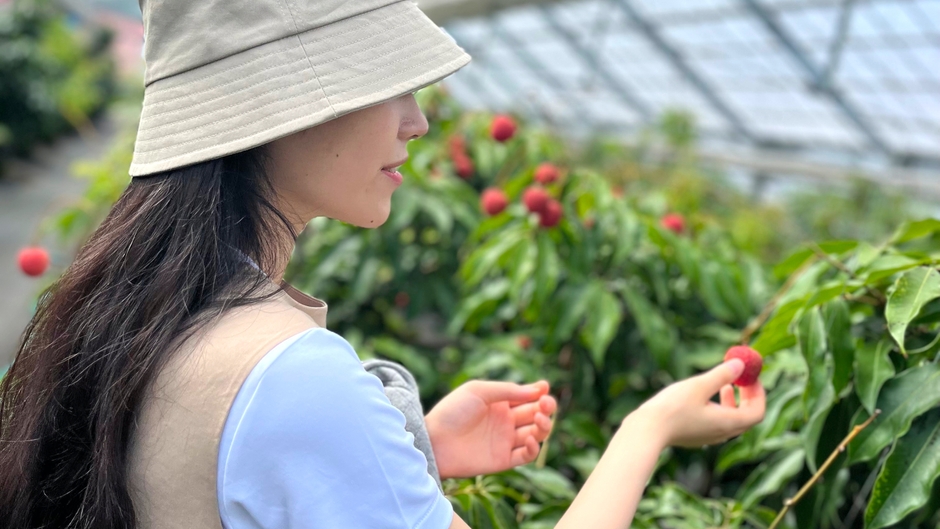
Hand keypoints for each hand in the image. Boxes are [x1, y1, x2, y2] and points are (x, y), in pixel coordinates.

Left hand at [425, 379, 556, 479]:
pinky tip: (529, 439)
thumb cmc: (452, 411)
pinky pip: (526, 456)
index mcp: (501, 402)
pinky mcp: (503, 460)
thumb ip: (508, 390)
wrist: (434, 441)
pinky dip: (534, 449)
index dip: (540, 392)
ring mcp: (505, 441)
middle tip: (546, 404)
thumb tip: (538, 390)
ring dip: (544, 427)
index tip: (544, 387)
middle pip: (537, 414)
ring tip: (539, 419)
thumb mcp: (478, 391)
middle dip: (547, 407)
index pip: (529, 397)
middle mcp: (506, 421)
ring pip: (536, 434)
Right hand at [631, 359, 765, 447]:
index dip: (759, 393)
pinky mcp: (696, 436)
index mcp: (728, 423)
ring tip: (727, 384)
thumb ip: (722, 375)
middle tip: (744, 378)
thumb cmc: (673, 408)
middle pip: (747, 416)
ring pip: (732, 420)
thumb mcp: (699, 385)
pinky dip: (720, 407)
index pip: (758, 411)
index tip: (752, 376)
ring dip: (734, 401)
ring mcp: (708, 436)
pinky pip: (718, 422)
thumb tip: (741, 364)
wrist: (646, 431)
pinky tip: (705, 395)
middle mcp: (722, 433)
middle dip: (748, 396)